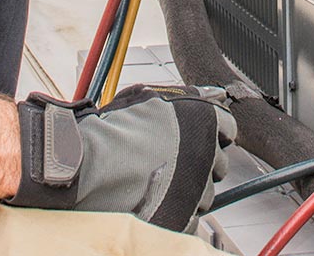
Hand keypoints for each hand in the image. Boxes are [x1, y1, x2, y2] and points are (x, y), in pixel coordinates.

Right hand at [10, 85, 235, 229]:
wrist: (84, 166)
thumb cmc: (111, 131)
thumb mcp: (150, 98)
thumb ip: (185, 97)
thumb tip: (207, 94)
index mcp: (205, 121)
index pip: (228, 128)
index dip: (212, 132)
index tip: (199, 136)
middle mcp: (207, 155)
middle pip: (218, 163)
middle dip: (200, 161)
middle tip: (171, 159)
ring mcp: (197, 190)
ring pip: (205, 193)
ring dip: (189, 188)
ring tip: (157, 179)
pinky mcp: (183, 220)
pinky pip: (191, 218)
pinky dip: (178, 212)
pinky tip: (155, 199)